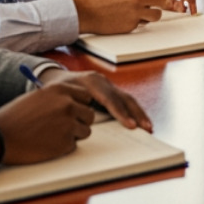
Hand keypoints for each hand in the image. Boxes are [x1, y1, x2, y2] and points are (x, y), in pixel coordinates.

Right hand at [0, 83, 95, 164]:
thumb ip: (57, 97)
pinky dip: (63, 147)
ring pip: (85, 130)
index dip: (79, 105)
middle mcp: (67, 104)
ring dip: (73, 135)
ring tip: (53, 136)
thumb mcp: (37, 97)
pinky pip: (73, 145)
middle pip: (89, 114)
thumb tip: (74, 102)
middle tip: (63, 127)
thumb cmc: (13, 117)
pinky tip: (47, 144)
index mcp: (60, 89)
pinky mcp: (65, 143)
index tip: (73, 111)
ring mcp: (68, 123)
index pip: (86, 96)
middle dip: (79, 121)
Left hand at [36, 68, 152, 131]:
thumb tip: (84, 125)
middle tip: (147, 127)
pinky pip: (124, 100)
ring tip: (148, 127)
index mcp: (90, 82)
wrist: (54, 76)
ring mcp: (107, 84)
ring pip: (127, 98)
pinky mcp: (109, 89)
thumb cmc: (55, 90)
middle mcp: (102, 81)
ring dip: (139, 113)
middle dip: (137, 113)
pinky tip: (140, 121)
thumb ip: (72, 108)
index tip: (130, 125)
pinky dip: (133, 111)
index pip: (109, 99)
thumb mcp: (60, 97)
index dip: (121, 113)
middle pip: (124, 97)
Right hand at [71, 0, 184, 33]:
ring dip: (151, 14)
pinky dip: (138, 22)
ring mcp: (136, 11)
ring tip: (140, 13)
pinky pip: (143, 23)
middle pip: (163, 0)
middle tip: (154, 5)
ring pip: (157, 14)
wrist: (84, 10)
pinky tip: (126, 18)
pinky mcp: (131, 24)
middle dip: (160, 3)